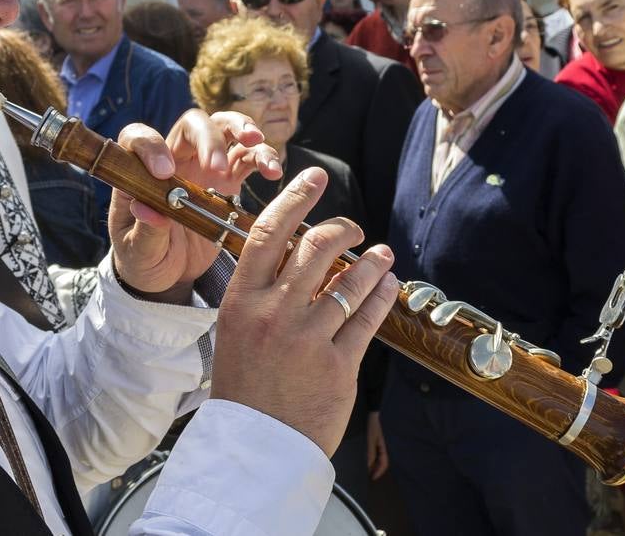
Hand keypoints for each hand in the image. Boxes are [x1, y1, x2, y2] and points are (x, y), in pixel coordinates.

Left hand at [109, 109, 282, 299]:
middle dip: (208, 136)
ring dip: (241, 129)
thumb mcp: (138, 251)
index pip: (140, 138)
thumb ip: (144, 230)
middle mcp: (174, 158)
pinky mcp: (229, 179)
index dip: (151, 146)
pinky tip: (273, 170)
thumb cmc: (144, 258)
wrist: (170, 275)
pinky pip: (248, 157)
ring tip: (256, 143)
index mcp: (141, 170)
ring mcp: (204, 166)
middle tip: (218, 167)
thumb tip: (148, 209)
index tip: (164, 173)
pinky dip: (263, 156)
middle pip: (192, 124)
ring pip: (224, 128)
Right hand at [211, 167, 397, 456]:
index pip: (268, 233)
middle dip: (341, 228)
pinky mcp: (339, 366)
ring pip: (348, 281)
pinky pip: (368, 318)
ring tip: (382, 254)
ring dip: (371, 261)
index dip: (294, 198)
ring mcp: (307, 339)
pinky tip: (389, 285)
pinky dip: (382, 294)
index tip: (314, 176)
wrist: (253, 448)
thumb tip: (294, 253)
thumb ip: (261, 292)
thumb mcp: (235, 330)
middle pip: (314, 248)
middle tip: (353, 228)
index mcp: (241, 301)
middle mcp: (273, 314)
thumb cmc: (244, 387)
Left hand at [365, 411, 389, 479]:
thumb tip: (368, 467)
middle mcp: (388, 447)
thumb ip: (370, 453)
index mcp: (386, 448)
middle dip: (377, 469)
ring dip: (376, 463)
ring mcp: (386, 443)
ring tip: (369, 467)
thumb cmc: (375, 424)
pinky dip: (376, 456)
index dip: (378, 472)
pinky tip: (371, 457)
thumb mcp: (371, 439)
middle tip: (369, 474)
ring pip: (382, 457)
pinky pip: (381, 451)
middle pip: (384, 462)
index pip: (384, 464)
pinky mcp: (383, 439)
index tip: (372, 478)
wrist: (377, 409)